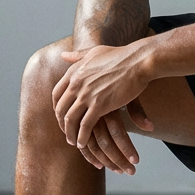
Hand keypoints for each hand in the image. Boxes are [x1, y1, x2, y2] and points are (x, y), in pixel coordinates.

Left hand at [52, 43, 154, 171]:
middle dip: (62, 124)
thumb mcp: (94, 51)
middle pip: (60, 109)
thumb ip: (78, 55)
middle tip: (67, 133)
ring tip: (74, 142)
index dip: (57, 108)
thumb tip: (64, 54)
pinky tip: (83, 143)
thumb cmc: (121, 56)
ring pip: (70, 120)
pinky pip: (85, 126)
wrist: (138, 61)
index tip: (62, 117)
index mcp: (74, 72)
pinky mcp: (99, 105)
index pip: (56, 94)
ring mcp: (86, 94)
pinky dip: (82, 137)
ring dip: (70, 134)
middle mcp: (76, 83)